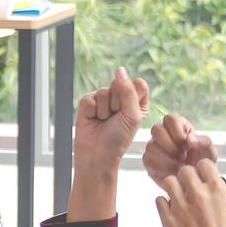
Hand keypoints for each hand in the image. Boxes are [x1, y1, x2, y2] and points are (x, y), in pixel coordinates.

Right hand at [69, 71, 150, 192]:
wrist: (96, 156)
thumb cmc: (117, 140)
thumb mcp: (131, 116)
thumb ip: (128, 91)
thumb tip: (119, 70)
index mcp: (137, 102)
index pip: (138, 84)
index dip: (134, 97)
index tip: (130, 114)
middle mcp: (120, 99)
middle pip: (120, 84)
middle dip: (118, 103)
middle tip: (115, 120)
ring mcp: (103, 100)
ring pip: (104, 91)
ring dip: (104, 110)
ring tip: (103, 122)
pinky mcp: (87, 104)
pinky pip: (90, 97)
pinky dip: (92, 111)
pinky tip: (93, 120)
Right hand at [140, 108, 214, 190]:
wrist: (195, 181)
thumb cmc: (201, 162)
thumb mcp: (209, 152)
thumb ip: (203, 142)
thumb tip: (190, 139)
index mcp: (177, 125)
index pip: (170, 118)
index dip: (177, 131)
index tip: (186, 144)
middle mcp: (163, 133)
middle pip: (157, 130)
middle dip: (171, 146)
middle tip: (182, 156)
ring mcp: (153, 146)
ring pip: (151, 147)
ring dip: (167, 159)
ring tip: (179, 166)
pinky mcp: (148, 160)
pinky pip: (148, 161)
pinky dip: (162, 168)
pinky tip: (172, 172)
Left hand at [156, 160, 225, 226]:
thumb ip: (221, 193)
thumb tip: (213, 182)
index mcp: (217, 190)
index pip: (203, 163)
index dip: (201, 171)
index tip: (201, 179)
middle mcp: (197, 195)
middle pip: (183, 170)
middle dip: (186, 179)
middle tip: (190, 191)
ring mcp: (181, 207)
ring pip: (168, 181)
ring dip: (173, 188)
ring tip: (179, 199)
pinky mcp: (168, 221)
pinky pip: (159, 200)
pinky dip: (164, 204)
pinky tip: (173, 213)